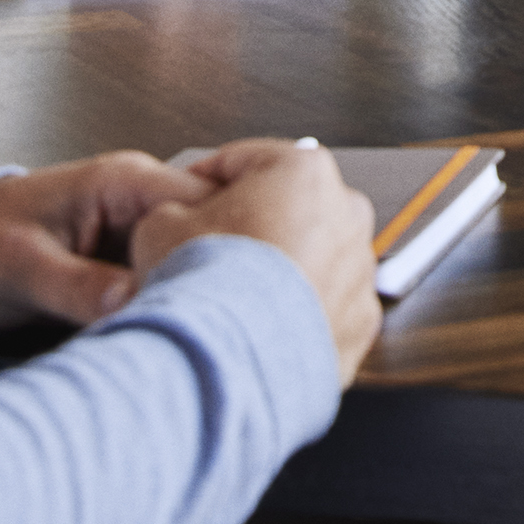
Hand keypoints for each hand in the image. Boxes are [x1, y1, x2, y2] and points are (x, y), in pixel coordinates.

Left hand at [0, 151, 213, 326]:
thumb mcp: (20, 269)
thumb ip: (75, 284)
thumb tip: (128, 300)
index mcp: (121, 181)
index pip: (202, 200)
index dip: (221, 242)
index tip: (223, 291)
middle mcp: (140, 197)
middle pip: (211, 225)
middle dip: (221, 267)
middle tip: (219, 317)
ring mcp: (139, 226)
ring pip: (195, 252)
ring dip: (199, 286)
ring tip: (206, 326)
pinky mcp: (131, 256)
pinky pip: (171, 271)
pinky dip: (178, 296)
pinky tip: (181, 326)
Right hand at [132, 137, 382, 380]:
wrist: (228, 362)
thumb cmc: (204, 287)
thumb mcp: (161, 224)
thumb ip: (179, 209)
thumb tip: (179, 221)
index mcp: (304, 171)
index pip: (245, 161)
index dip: (204, 180)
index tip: (185, 200)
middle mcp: (347, 215)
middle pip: (287, 211)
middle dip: (252, 228)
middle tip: (208, 256)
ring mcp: (361, 272)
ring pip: (312, 262)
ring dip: (279, 274)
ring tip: (232, 301)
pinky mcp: (362, 325)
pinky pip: (325, 311)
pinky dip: (298, 318)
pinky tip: (258, 331)